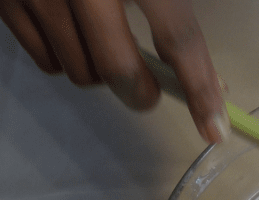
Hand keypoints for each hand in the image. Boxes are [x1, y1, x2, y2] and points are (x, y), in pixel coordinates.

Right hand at [0, 0, 227, 142]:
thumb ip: (177, 11)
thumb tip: (211, 76)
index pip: (179, 36)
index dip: (200, 89)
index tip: (214, 129)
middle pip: (119, 68)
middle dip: (141, 92)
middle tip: (150, 92)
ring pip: (79, 71)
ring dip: (101, 75)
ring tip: (105, 46)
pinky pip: (43, 60)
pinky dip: (65, 61)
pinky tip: (74, 38)